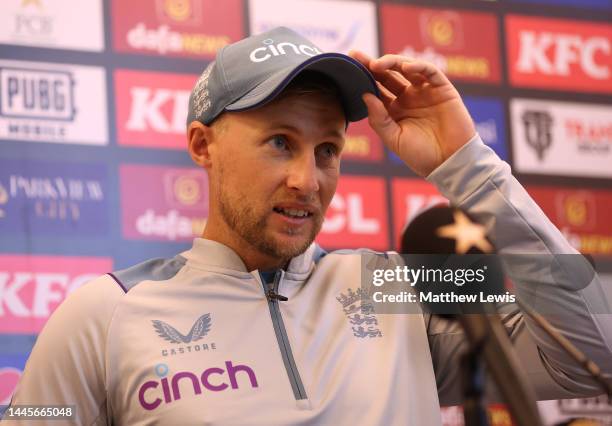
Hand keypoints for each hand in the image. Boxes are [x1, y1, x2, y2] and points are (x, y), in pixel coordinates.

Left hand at [349, 51, 475, 176]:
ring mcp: (424, 92)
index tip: (349, 65)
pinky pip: (430, 72)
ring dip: (392, 62)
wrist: (450, 163)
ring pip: (406, 69)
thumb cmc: (421, 155)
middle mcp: (408, 98)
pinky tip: (406, 67)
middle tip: (358, 57)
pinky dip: (419, 66)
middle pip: (388, 75)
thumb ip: (379, 119)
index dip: (364, 77)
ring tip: (377, 64)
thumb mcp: (394, 139)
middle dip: (373, 65)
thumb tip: (365, 94)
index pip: (376, 89)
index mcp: (394, 110)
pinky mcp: (442, 89)